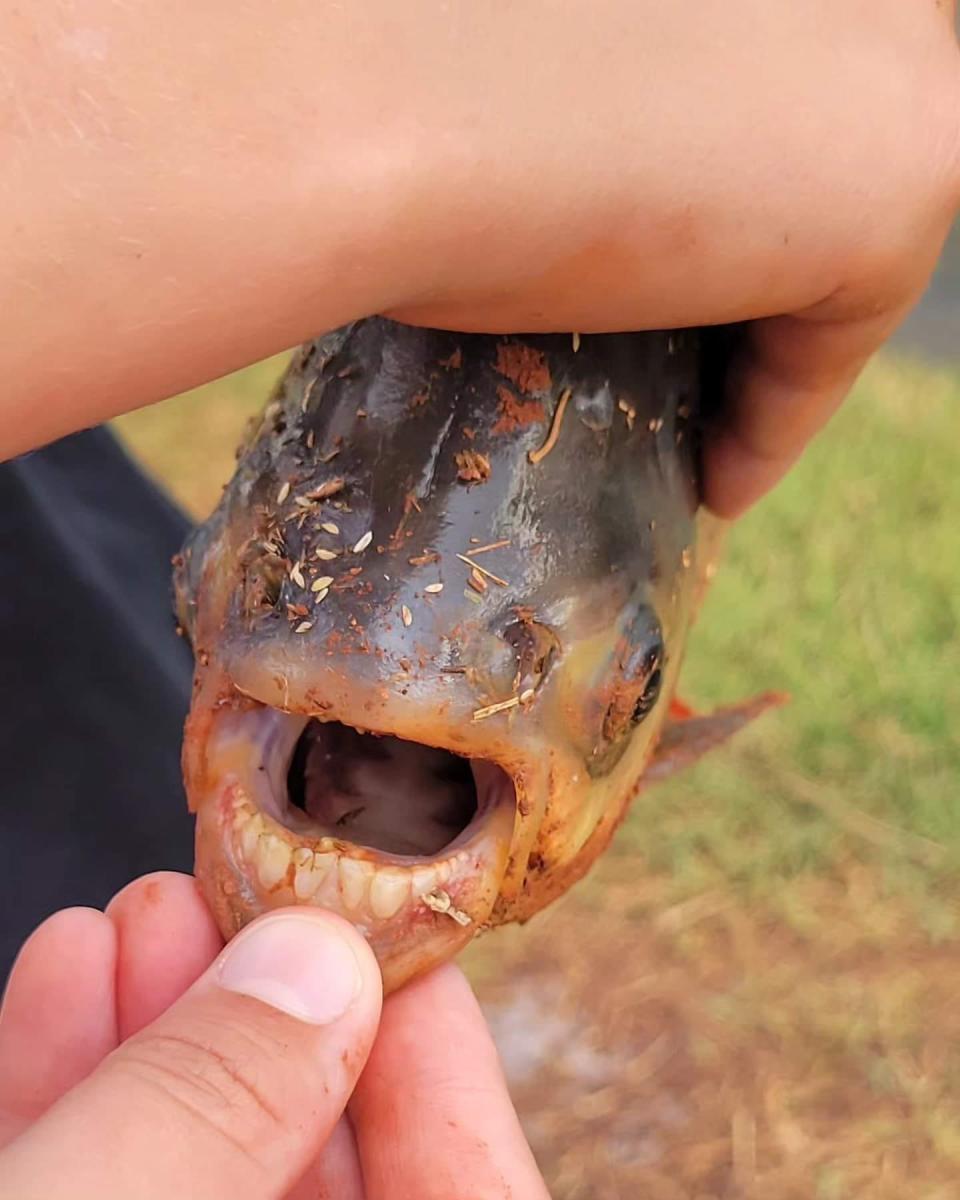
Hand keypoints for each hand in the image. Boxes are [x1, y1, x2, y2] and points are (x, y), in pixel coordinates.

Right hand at [0, 873, 547, 1199]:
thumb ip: (211, 1113)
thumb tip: (313, 966)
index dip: (436, 1061)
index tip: (386, 940)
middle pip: (318, 1165)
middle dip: (273, 1016)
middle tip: (241, 904)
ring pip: (204, 1168)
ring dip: (168, 1034)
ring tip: (143, 918)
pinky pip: (101, 1188)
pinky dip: (80, 1096)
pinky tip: (67, 981)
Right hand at [3, 2, 957, 512]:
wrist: (374, 107)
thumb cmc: (383, 70)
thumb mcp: (503, 72)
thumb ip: (580, 101)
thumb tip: (535, 174)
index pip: (747, 84)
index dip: (704, 195)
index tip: (651, 299)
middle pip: (803, 159)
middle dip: (747, 269)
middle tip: (666, 383)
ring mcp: (897, 51)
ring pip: (832, 241)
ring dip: (756, 352)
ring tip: (673, 446)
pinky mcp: (914, 172)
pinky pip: (840, 330)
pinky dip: (772, 419)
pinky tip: (708, 486)